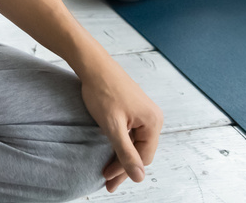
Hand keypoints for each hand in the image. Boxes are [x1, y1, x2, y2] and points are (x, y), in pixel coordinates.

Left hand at [80, 60, 162, 191]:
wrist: (92, 64)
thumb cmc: (102, 91)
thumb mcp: (113, 126)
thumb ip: (126, 153)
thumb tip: (140, 177)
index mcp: (153, 122)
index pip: (143, 157)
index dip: (125, 170)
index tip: (107, 178)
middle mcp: (153, 117)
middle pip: (140, 151)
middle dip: (123, 166)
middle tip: (107, 181)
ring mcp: (144, 112)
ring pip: (134, 143)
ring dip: (121, 156)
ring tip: (107, 170)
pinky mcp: (134, 109)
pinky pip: (130, 132)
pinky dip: (120, 143)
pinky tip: (110, 151)